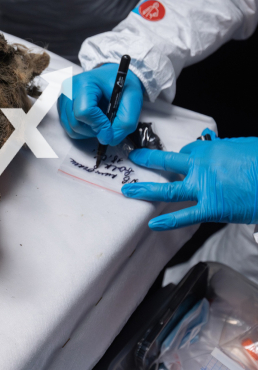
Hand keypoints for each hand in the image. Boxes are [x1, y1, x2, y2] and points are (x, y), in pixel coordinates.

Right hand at [57, 63, 143, 145]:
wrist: (112, 76)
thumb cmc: (120, 83)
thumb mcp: (133, 98)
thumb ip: (125, 121)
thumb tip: (109, 139)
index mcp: (84, 83)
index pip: (84, 112)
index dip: (99, 125)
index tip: (110, 129)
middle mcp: (68, 90)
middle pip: (75, 122)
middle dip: (93, 130)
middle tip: (107, 125)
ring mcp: (63, 98)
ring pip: (70, 128)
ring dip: (87, 132)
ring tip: (100, 122)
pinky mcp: (62, 106)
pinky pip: (68, 127)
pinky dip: (82, 130)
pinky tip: (92, 121)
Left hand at [122, 129, 257, 229]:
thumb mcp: (242, 147)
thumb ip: (224, 149)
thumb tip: (215, 145)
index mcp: (210, 150)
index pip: (188, 153)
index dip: (184, 158)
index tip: (182, 161)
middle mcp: (201, 167)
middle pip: (168, 162)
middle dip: (148, 160)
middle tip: (135, 158)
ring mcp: (204, 188)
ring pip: (168, 188)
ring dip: (145, 189)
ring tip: (128, 190)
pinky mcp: (212, 208)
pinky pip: (185, 216)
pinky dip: (169, 221)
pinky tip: (153, 224)